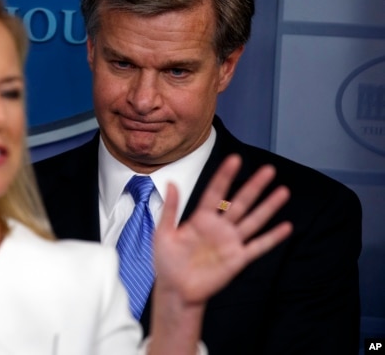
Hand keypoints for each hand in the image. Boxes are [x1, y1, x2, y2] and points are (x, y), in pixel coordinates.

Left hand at [154, 154, 292, 304]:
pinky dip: (272, 238)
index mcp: (200, 218)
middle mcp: (219, 227)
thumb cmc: (167, 262)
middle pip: (240, 202)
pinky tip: (286, 227)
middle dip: (254, 186)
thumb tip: (171, 183)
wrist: (175, 290)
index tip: (235, 159)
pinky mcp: (238, 259)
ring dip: (268, 207)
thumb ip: (170, 209)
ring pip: (253, 220)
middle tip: (269, 170)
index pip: (215, 192)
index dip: (225, 176)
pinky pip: (258, 247)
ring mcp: (230, 243)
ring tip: (283, 191)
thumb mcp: (163, 233)